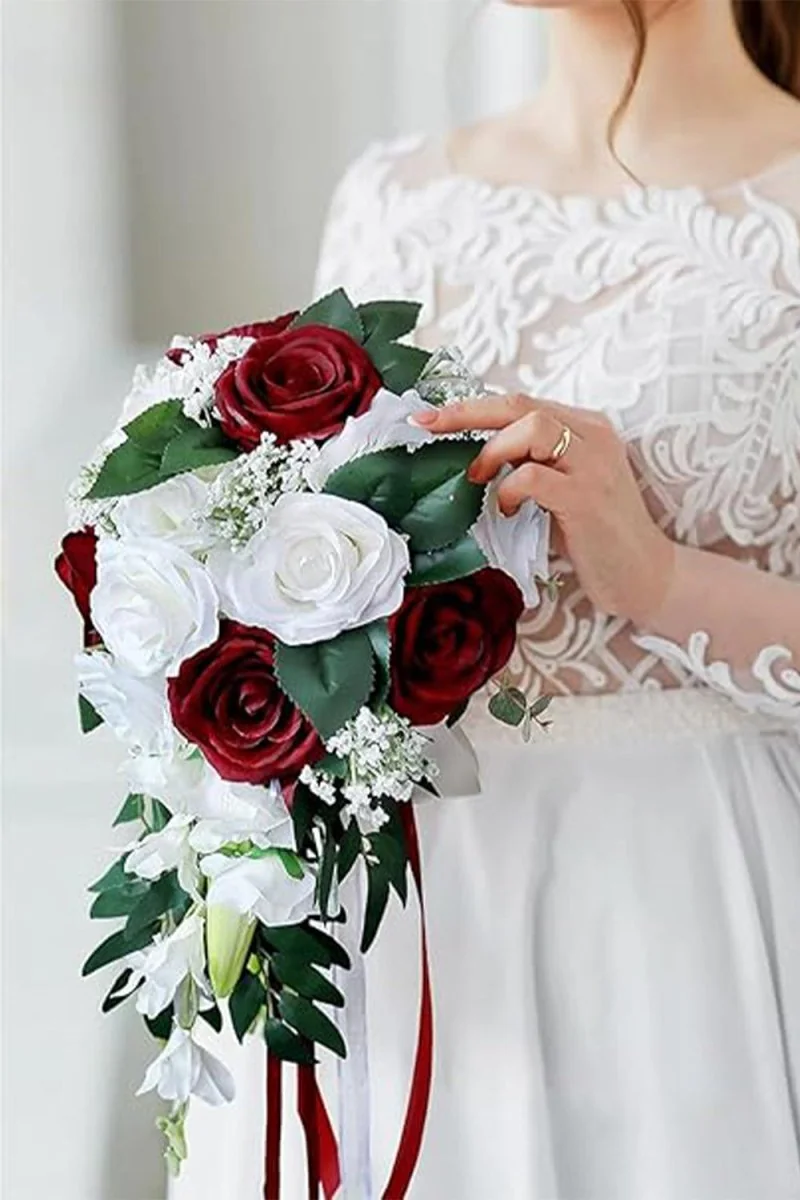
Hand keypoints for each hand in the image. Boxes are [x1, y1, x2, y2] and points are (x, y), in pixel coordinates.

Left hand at [411, 393, 674, 624]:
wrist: (645, 575)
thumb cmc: (597, 536)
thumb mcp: (563, 488)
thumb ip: (532, 464)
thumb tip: (477, 458)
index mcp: (587, 428)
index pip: (522, 402)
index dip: (473, 406)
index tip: (431, 415)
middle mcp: (593, 436)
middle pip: (520, 404)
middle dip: (466, 412)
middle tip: (427, 424)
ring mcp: (593, 464)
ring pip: (531, 428)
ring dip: (493, 451)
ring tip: (479, 480)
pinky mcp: (586, 497)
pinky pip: (533, 476)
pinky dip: (509, 489)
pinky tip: (507, 510)